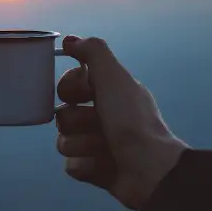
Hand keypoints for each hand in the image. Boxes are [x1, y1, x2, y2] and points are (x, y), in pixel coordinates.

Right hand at [55, 35, 187, 210]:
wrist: (148, 169)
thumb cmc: (132, 120)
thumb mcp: (114, 77)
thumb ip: (92, 52)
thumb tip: (69, 40)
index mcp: (109, 92)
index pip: (67, 85)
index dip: (70, 88)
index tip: (85, 92)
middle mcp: (102, 116)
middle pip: (62, 114)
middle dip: (78, 121)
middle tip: (100, 124)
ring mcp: (97, 145)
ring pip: (64, 141)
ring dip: (84, 144)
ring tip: (106, 149)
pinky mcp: (94, 170)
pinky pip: (72, 165)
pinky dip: (87, 166)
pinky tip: (104, 167)